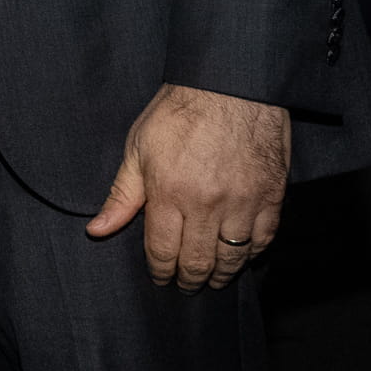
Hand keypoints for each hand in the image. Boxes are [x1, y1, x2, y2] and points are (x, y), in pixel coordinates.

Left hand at [85, 83, 289, 289]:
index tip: (159, 278)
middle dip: (189, 280)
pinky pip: (264, 239)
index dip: (160, 271)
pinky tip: (243, 258)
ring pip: (233, 257)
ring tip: (213, 280)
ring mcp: (244, 202)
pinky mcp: (273, 195)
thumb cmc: (178, 112)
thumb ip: (122, 195)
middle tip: (185, 286)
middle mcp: (208, 204)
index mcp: (170, 193)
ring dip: (222, 274)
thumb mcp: (138, 149)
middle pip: (198, 261)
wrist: (230, 84)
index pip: (162, 250)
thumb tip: (97, 230)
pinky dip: (253, 254)